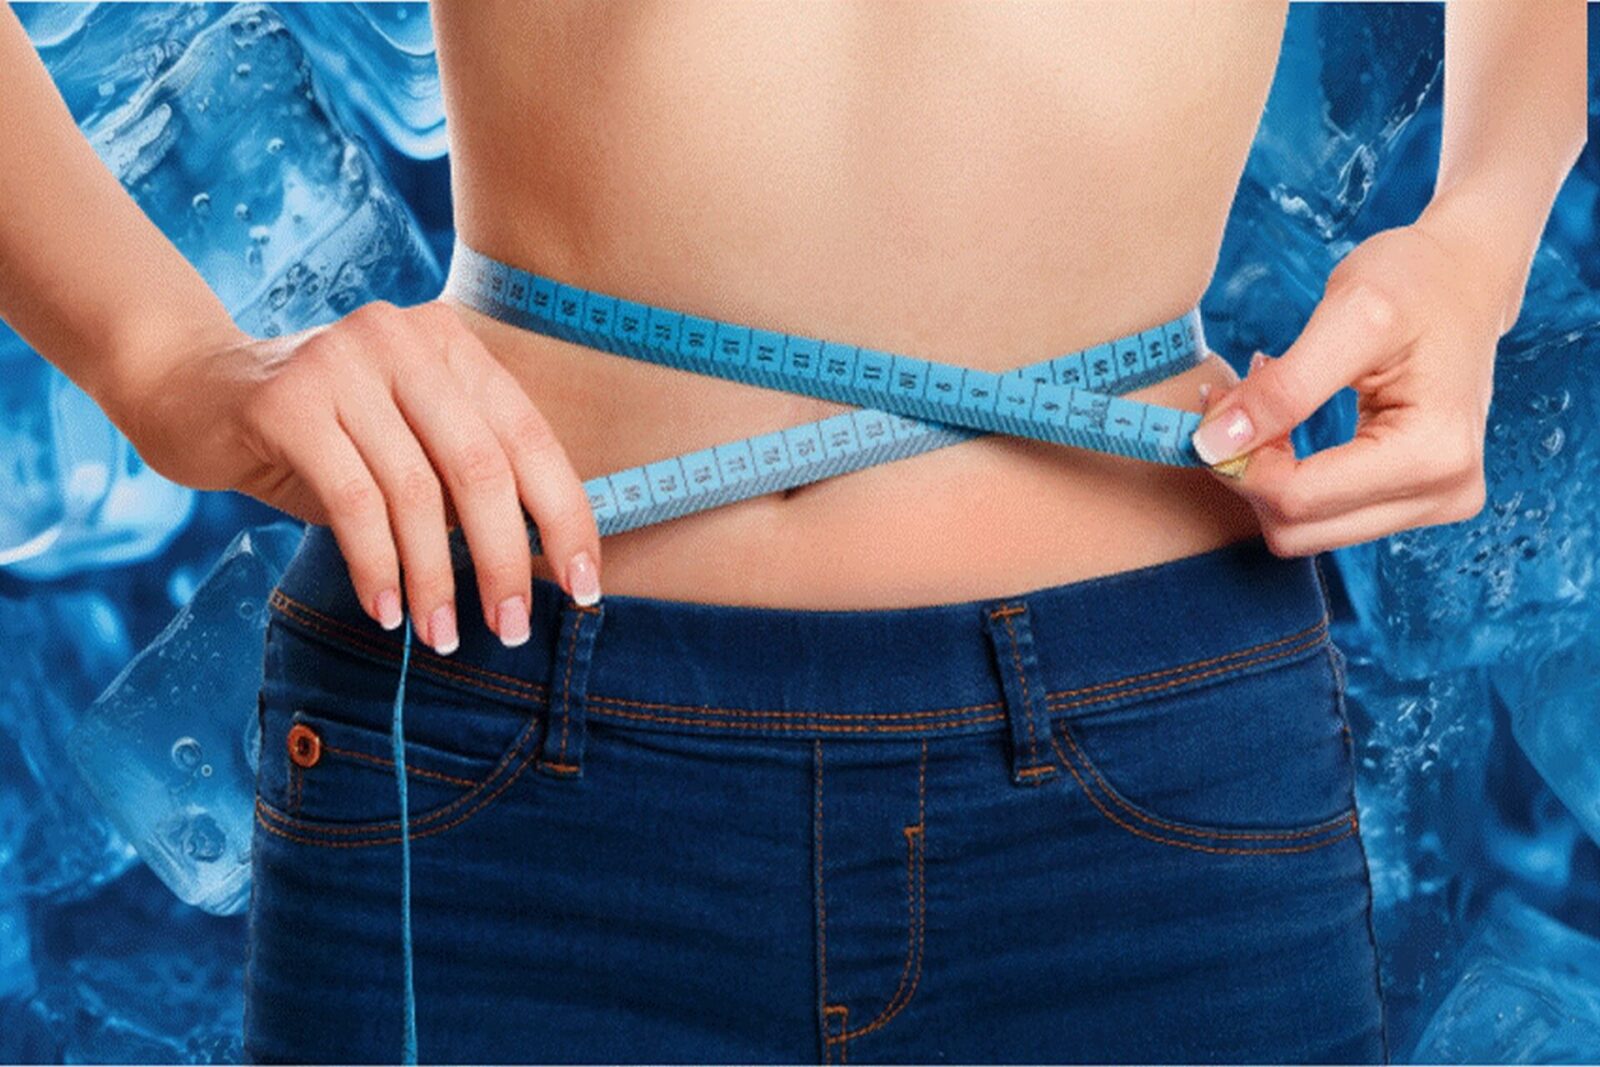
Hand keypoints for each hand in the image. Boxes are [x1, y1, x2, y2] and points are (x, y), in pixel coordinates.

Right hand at [111, 299, 602, 652]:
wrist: (194, 395)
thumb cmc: (321, 438)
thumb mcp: (406, 449)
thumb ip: (465, 483)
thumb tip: (541, 564)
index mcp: (451, 345)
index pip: (531, 439)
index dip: (566, 518)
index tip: (586, 590)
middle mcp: (404, 339)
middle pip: (482, 468)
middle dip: (506, 560)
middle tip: (512, 629)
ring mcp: (343, 361)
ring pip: (417, 493)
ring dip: (435, 579)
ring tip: (442, 635)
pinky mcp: (287, 400)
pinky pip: (354, 503)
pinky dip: (378, 567)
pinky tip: (387, 611)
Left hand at [1187, 220, 1499, 556]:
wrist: (1464, 275)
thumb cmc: (1414, 282)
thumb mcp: (1347, 316)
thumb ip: (1283, 388)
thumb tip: (1210, 448)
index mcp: (1432, 455)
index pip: (1298, 499)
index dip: (1238, 461)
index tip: (1216, 403)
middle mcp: (1443, 495)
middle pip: (1298, 528)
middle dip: (1250, 471)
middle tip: (1236, 402)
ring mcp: (1434, 505)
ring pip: (1304, 530)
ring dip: (1267, 475)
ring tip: (1265, 405)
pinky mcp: (1415, 502)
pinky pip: (1323, 516)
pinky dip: (1289, 475)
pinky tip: (1287, 423)